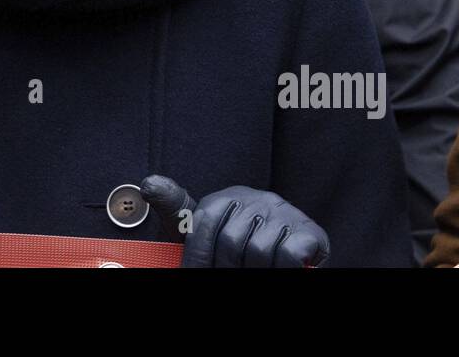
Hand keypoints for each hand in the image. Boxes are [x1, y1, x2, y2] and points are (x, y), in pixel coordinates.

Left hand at [141, 174, 329, 267]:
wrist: (284, 261)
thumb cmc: (233, 249)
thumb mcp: (201, 231)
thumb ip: (176, 209)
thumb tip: (149, 183)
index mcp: (228, 198)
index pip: (204, 221)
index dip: (198, 256)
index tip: (195, 273)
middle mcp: (257, 199)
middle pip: (230, 240)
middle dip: (226, 268)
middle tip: (228, 275)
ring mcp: (284, 213)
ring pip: (259, 251)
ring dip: (254, 272)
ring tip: (251, 273)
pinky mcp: (309, 231)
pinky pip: (289, 255)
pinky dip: (282, 269)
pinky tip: (277, 270)